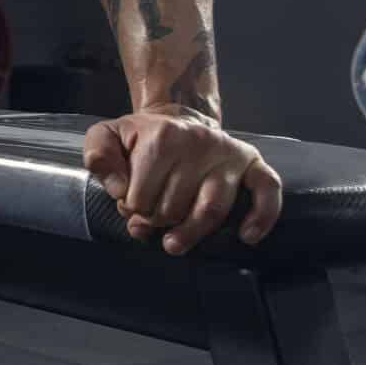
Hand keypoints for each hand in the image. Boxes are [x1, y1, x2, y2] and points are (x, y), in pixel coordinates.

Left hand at [83, 106, 283, 254]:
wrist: (178, 119)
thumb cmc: (141, 137)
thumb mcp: (108, 136)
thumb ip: (98, 156)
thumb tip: (117, 188)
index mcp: (162, 136)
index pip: (141, 195)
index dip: (130, 208)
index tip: (130, 202)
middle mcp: (199, 143)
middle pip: (174, 207)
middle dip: (157, 220)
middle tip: (150, 216)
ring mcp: (228, 155)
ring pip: (211, 209)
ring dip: (190, 233)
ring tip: (173, 245)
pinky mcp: (252, 163)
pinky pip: (267, 190)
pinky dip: (262, 216)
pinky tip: (247, 236)